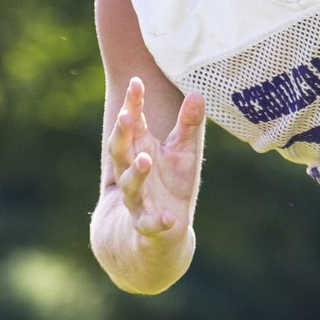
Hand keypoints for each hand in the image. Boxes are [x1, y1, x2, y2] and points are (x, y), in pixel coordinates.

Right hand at [98, 78, 204, 290]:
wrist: (156, 237)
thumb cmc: (169, 187)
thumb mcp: (182, 154)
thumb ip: (188, 126)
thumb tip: (198, 92)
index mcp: (140, 151)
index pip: (132, 124)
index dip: (132, 104)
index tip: (136, 82)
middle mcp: (133, 174)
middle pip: (121, 151)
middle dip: (122, 135)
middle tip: (126, 116)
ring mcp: (137, 200)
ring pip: (130, 185)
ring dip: (135, 174)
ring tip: (145, 160)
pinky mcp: (146, 226)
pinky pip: (148, 224)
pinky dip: (157, 222)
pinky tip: (169, 219)